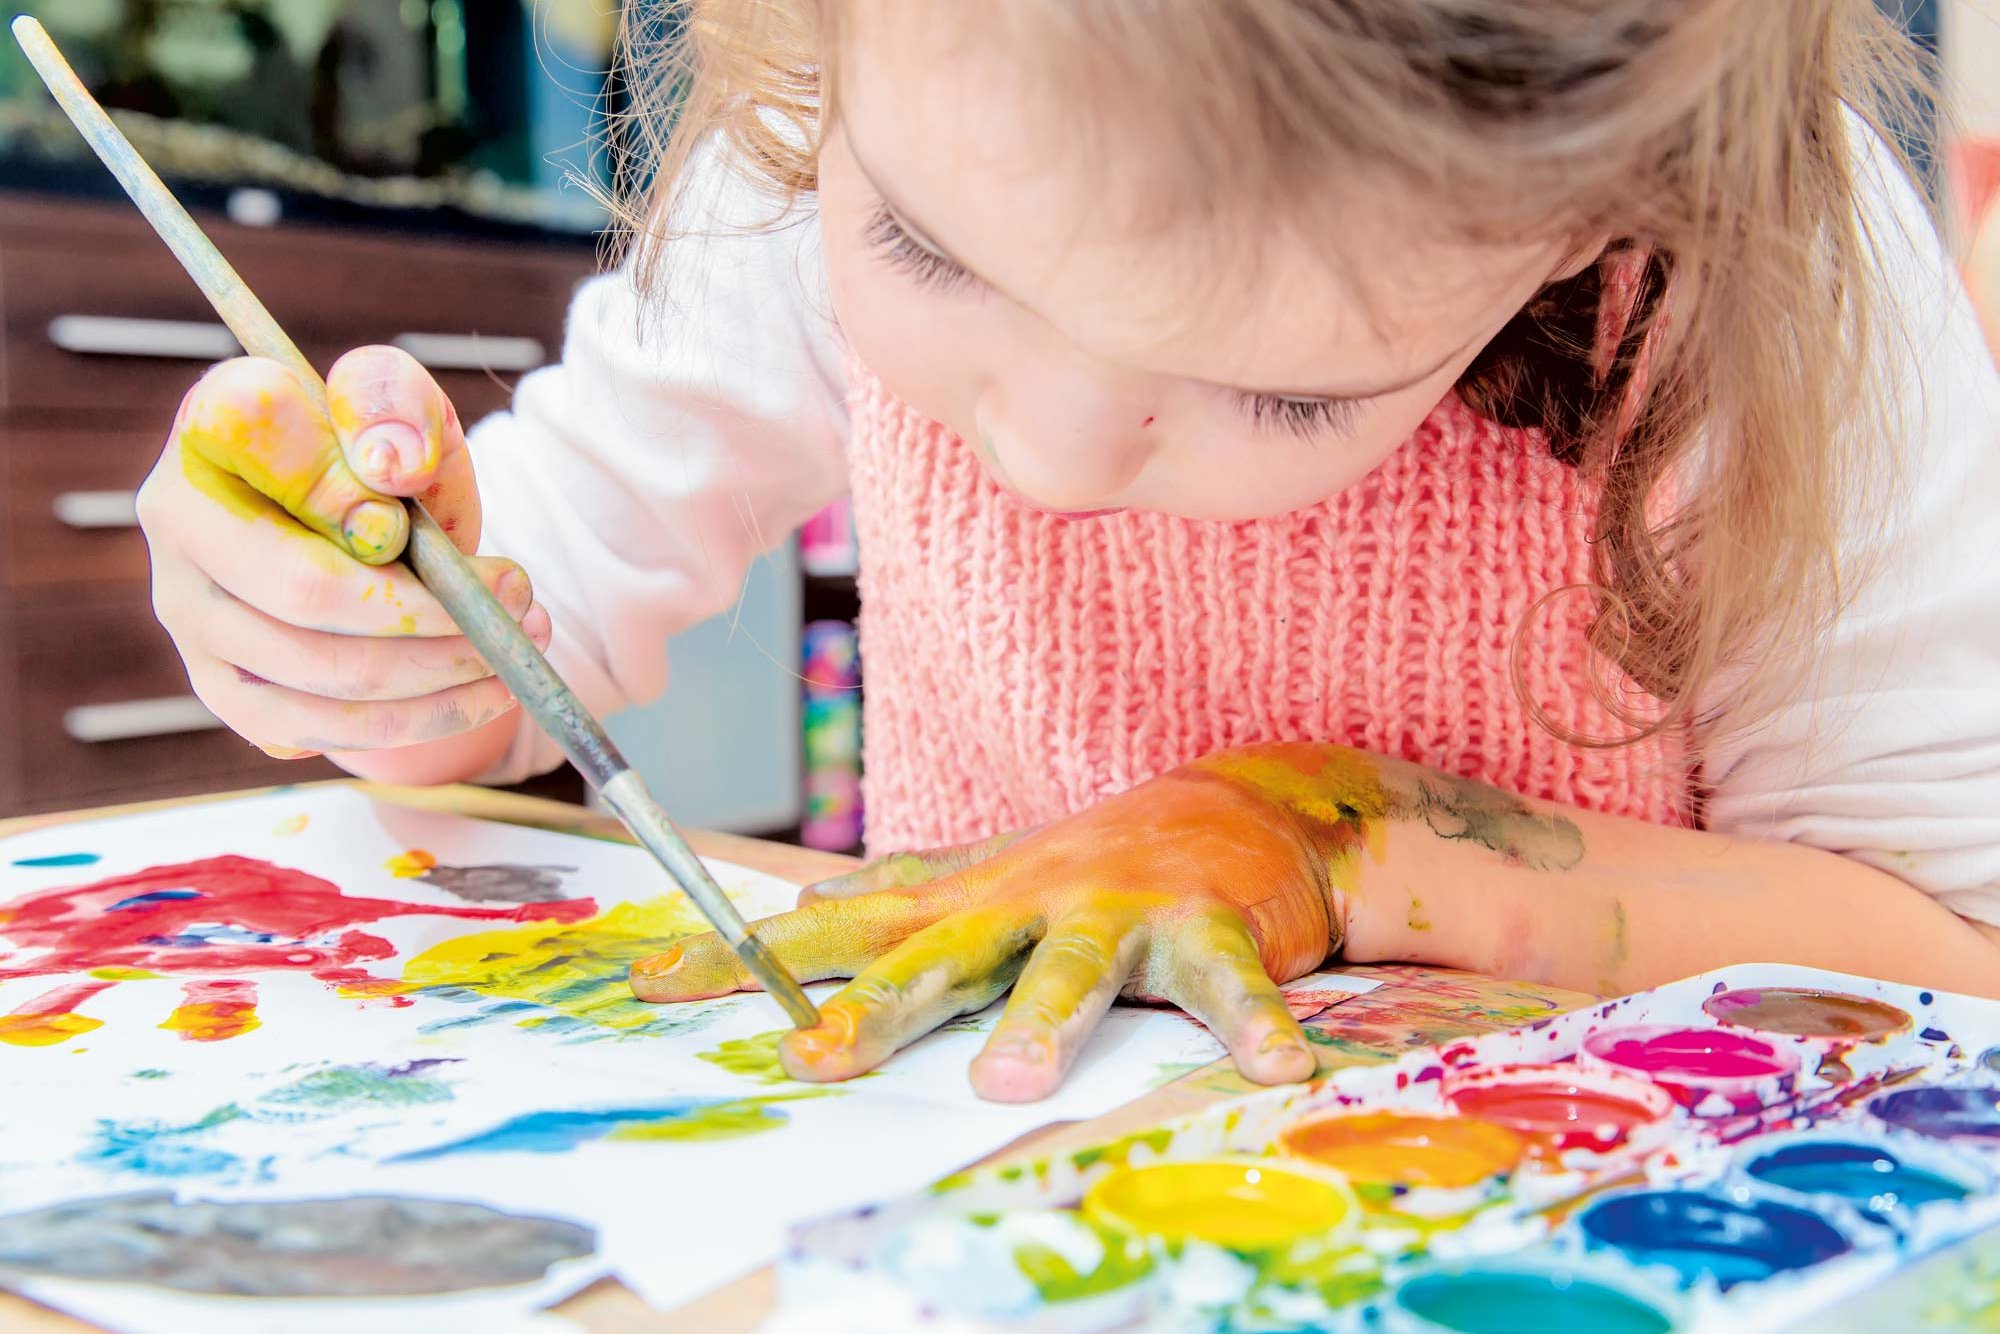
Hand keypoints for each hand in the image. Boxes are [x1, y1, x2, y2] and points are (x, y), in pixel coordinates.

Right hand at [137, 347, 545, 758]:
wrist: (367, 526)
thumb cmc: (380, 457)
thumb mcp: (403, 405)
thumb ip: (392, 403)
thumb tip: (391, 468)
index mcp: (212, 426)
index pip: (269, 450)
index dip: (358, 488)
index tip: (428, 503)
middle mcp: (178, 525)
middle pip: (308, 595)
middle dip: (436, 610)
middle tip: (518, 600)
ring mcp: (191, 618)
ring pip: (326, 676)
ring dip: (445, 670)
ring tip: (516, 646)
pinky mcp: (226, 690)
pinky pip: (324, 730)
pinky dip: (421, 719)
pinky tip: (484, 690)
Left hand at [631, 752, 1352, 1101]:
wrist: (1236, 809)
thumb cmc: (1091, 862)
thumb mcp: (985, 876)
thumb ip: (899, 894)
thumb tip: (798, 904)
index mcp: (966, 900)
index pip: (838, 926)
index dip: (747, 956)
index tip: (655, 985)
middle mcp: (1029, 900)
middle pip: (941, 957)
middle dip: (878, 1009)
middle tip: (817, 1060)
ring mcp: (1119, 909)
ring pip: (1075, 966)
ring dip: (1043, 1021)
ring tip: (1009, 1081)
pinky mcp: (1210, 925)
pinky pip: (1229, 980)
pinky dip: (1252, 1021)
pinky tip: (1274, 1065)